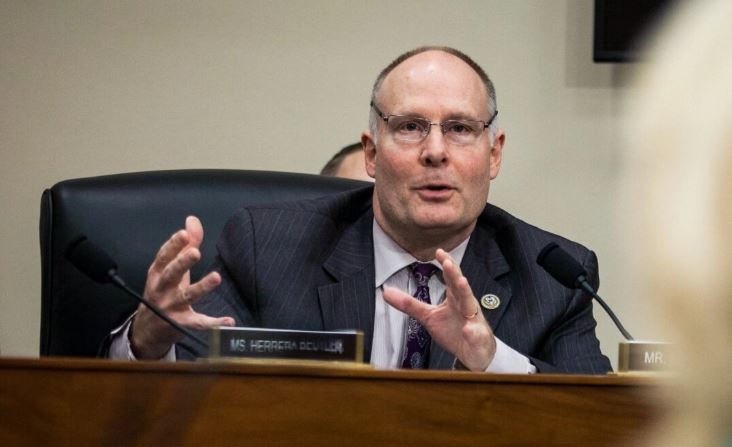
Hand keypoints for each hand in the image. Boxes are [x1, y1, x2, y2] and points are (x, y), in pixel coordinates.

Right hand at [130, 216, 234, 358]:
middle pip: (171, 274)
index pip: (164, 256)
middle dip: (182, 263)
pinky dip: (213, 323)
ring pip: (186, 296)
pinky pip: (198, 323)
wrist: (147, 328)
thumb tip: (192, 220)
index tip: (184, 234)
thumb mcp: (170, 268)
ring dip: (201, 287)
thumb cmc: (163, 291)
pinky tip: (229, 320)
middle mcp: (162, 289)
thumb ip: (185, 244)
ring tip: (216, 278)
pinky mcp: (181, 324)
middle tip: (195, 252)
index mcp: (158, 273)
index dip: (173, 244)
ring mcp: (170, 307)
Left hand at [382, 248, 495, 370]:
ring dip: (466, 293)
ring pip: (470, 305)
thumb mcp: (428, 316)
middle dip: (454, 273)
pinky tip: (468, 329)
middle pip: (460, 286)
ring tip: (462, 282)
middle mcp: (465, 305)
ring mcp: (473, 320)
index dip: (446, 264)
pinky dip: (472, 331)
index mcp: (454, 297)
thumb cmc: (454, 330)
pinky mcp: (478, 337)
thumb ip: (409, 304)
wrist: (474, 353)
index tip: (439, 251)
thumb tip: (386, 292)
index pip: (451, 277)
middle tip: (448, 261)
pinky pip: (475, 333)